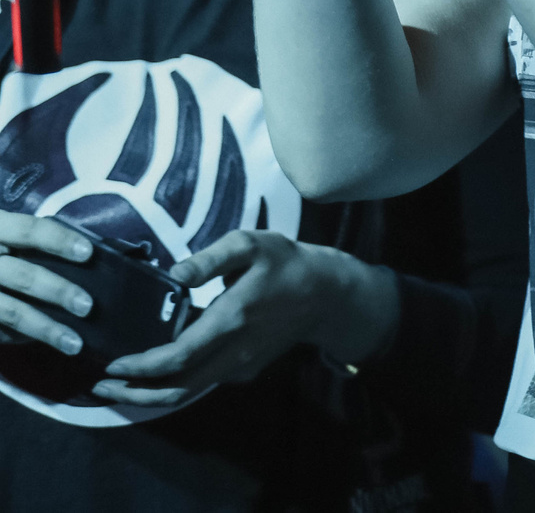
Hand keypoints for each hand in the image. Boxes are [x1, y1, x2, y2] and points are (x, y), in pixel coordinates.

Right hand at [0, 212, 96, 357]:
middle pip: (22, 274)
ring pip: (8, 311)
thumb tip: (82, 250)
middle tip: (88, 306)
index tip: (88, 252)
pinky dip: (18, 338)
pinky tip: (37, 343)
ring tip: (74, 344)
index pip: (28, 229)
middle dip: (57, 291)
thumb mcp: (0, 232)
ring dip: (44, 328)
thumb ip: (25, 239)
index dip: (58, 240)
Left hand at [92, 231, 396, 406]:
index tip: (111, 364)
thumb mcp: (250, 244)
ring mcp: (241, 365)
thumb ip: (210, 259)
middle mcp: (234, 351)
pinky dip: (175, 383)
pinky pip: (204, 382)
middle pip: (178, 389)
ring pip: (190, 392)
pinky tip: (160, 370)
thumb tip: (171, 275)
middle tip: (101, 387)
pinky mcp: (246, 369)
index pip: (178, 357)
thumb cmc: (285, 262)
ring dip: (151, 395)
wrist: (327, 293)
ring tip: (121, 386)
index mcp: (231, 319)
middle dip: (135, 393)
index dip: (140, 366)